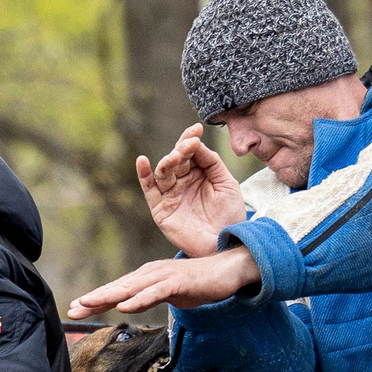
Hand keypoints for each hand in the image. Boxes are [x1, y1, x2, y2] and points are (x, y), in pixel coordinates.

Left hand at [67, 246, 261, 319]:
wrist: (228, 270)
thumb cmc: (198, 283)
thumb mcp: (167, 294)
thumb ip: (147, 298)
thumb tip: (129, 307)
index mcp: (146, 278)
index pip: (116, 291)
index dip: (95, 300)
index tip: (74, 310)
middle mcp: (150, 274)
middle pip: (116, 288)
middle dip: (93, 299)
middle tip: (71, 309)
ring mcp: (163, 276)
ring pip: (130, 288)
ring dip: (108, 296)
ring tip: (88, 304)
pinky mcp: (178, 282)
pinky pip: (155, 292)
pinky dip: (139, 298)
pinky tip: (124, 306)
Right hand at [140, 125, 247, 255]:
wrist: (226, 243)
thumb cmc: (229, 214)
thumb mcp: (227, 183)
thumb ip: (211, 162)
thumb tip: (196, 143)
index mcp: (198, 173)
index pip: (190, 151)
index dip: (191, 139)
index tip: (197, 129)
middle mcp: (182, 182)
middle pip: (176, 159)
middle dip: (182, 150)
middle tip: (190, 145)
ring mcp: (170, 195)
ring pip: (163, 172)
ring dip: (168, 161)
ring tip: (176, 156)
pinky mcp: (161, 210)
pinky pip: (149, 190)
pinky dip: (143, 175)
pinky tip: (142, 161)